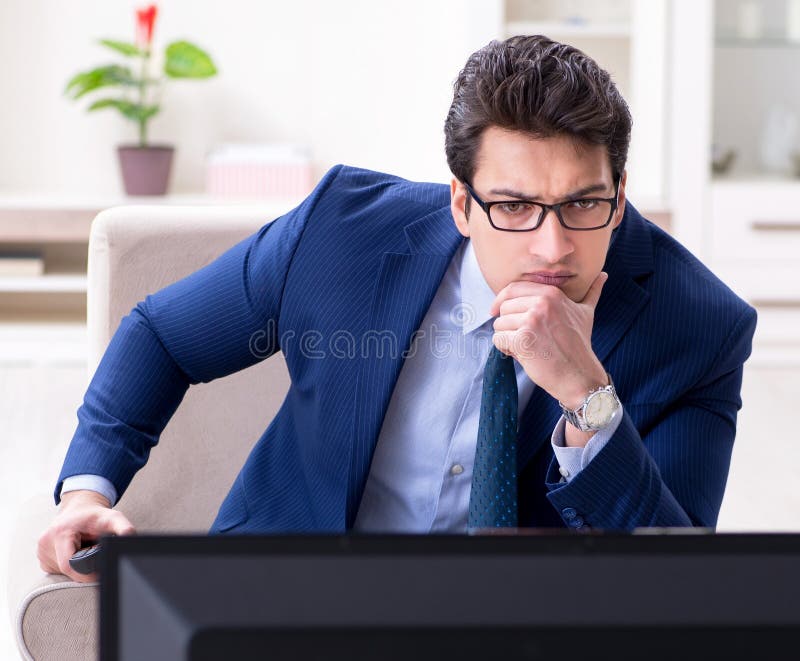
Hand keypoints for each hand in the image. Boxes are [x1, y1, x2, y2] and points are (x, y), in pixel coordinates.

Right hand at [37, 490, 134, 582]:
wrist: (79, 509)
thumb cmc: (95, 515)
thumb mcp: (112, 518)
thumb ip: (123, 528)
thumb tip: (130, 537)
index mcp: (60, 533)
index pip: (70, 565)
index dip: (86, 573)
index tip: (100, 570)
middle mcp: (46, 542)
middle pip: (67, 571)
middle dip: (83, 568)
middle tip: (93, 554)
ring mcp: (41, 551)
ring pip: (62, 573)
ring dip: (77, 567)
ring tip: (84, 550)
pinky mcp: (42, 558)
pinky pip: (58, 571)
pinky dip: (70, 566)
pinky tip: (75, 553)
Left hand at [490, 271, 608, 409]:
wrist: (579, 375)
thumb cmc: (579, 345)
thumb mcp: (585, 313)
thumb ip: (592, 292)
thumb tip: (604, 275)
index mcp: (551, 293)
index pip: (513, 288)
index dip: (501, 300)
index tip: (495, 310)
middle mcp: (541, 303)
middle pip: (504, 307)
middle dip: (508, 324)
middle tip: (523, 338)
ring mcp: (532, 321)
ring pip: (499, 324)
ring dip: (507, 338)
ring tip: (526, 347)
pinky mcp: (523, 339)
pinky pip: (498, 339)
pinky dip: (505, 349)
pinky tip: (522, 355)